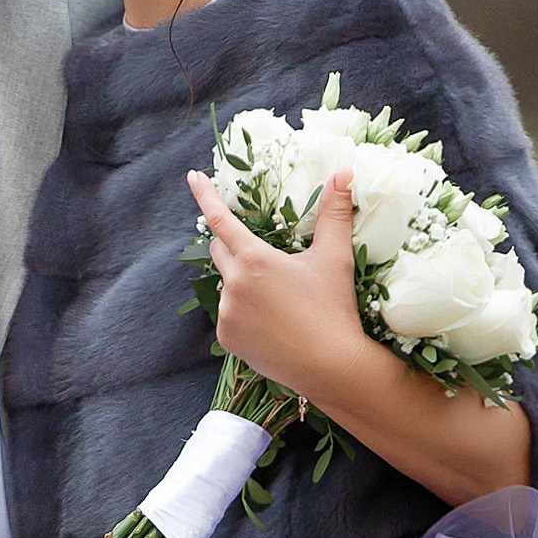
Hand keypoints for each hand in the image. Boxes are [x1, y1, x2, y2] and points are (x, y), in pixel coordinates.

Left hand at [189, 165, 367, 403]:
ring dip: (241, 282)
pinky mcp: (227, 338)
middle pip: (219, 250)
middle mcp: (234, 284)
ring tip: (277, 299)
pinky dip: (242, 312)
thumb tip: (345, 171)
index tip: (193, 176)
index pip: (221, 219)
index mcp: (255, 259)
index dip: (205, 195)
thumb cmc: (334, 309)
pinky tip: (270, 322)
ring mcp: (227, 313)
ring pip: (226, 284)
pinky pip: (228, 314)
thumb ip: (335, 212)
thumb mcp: (335, 258)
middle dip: (234, 246)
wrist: (331, 366)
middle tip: (264, 259)